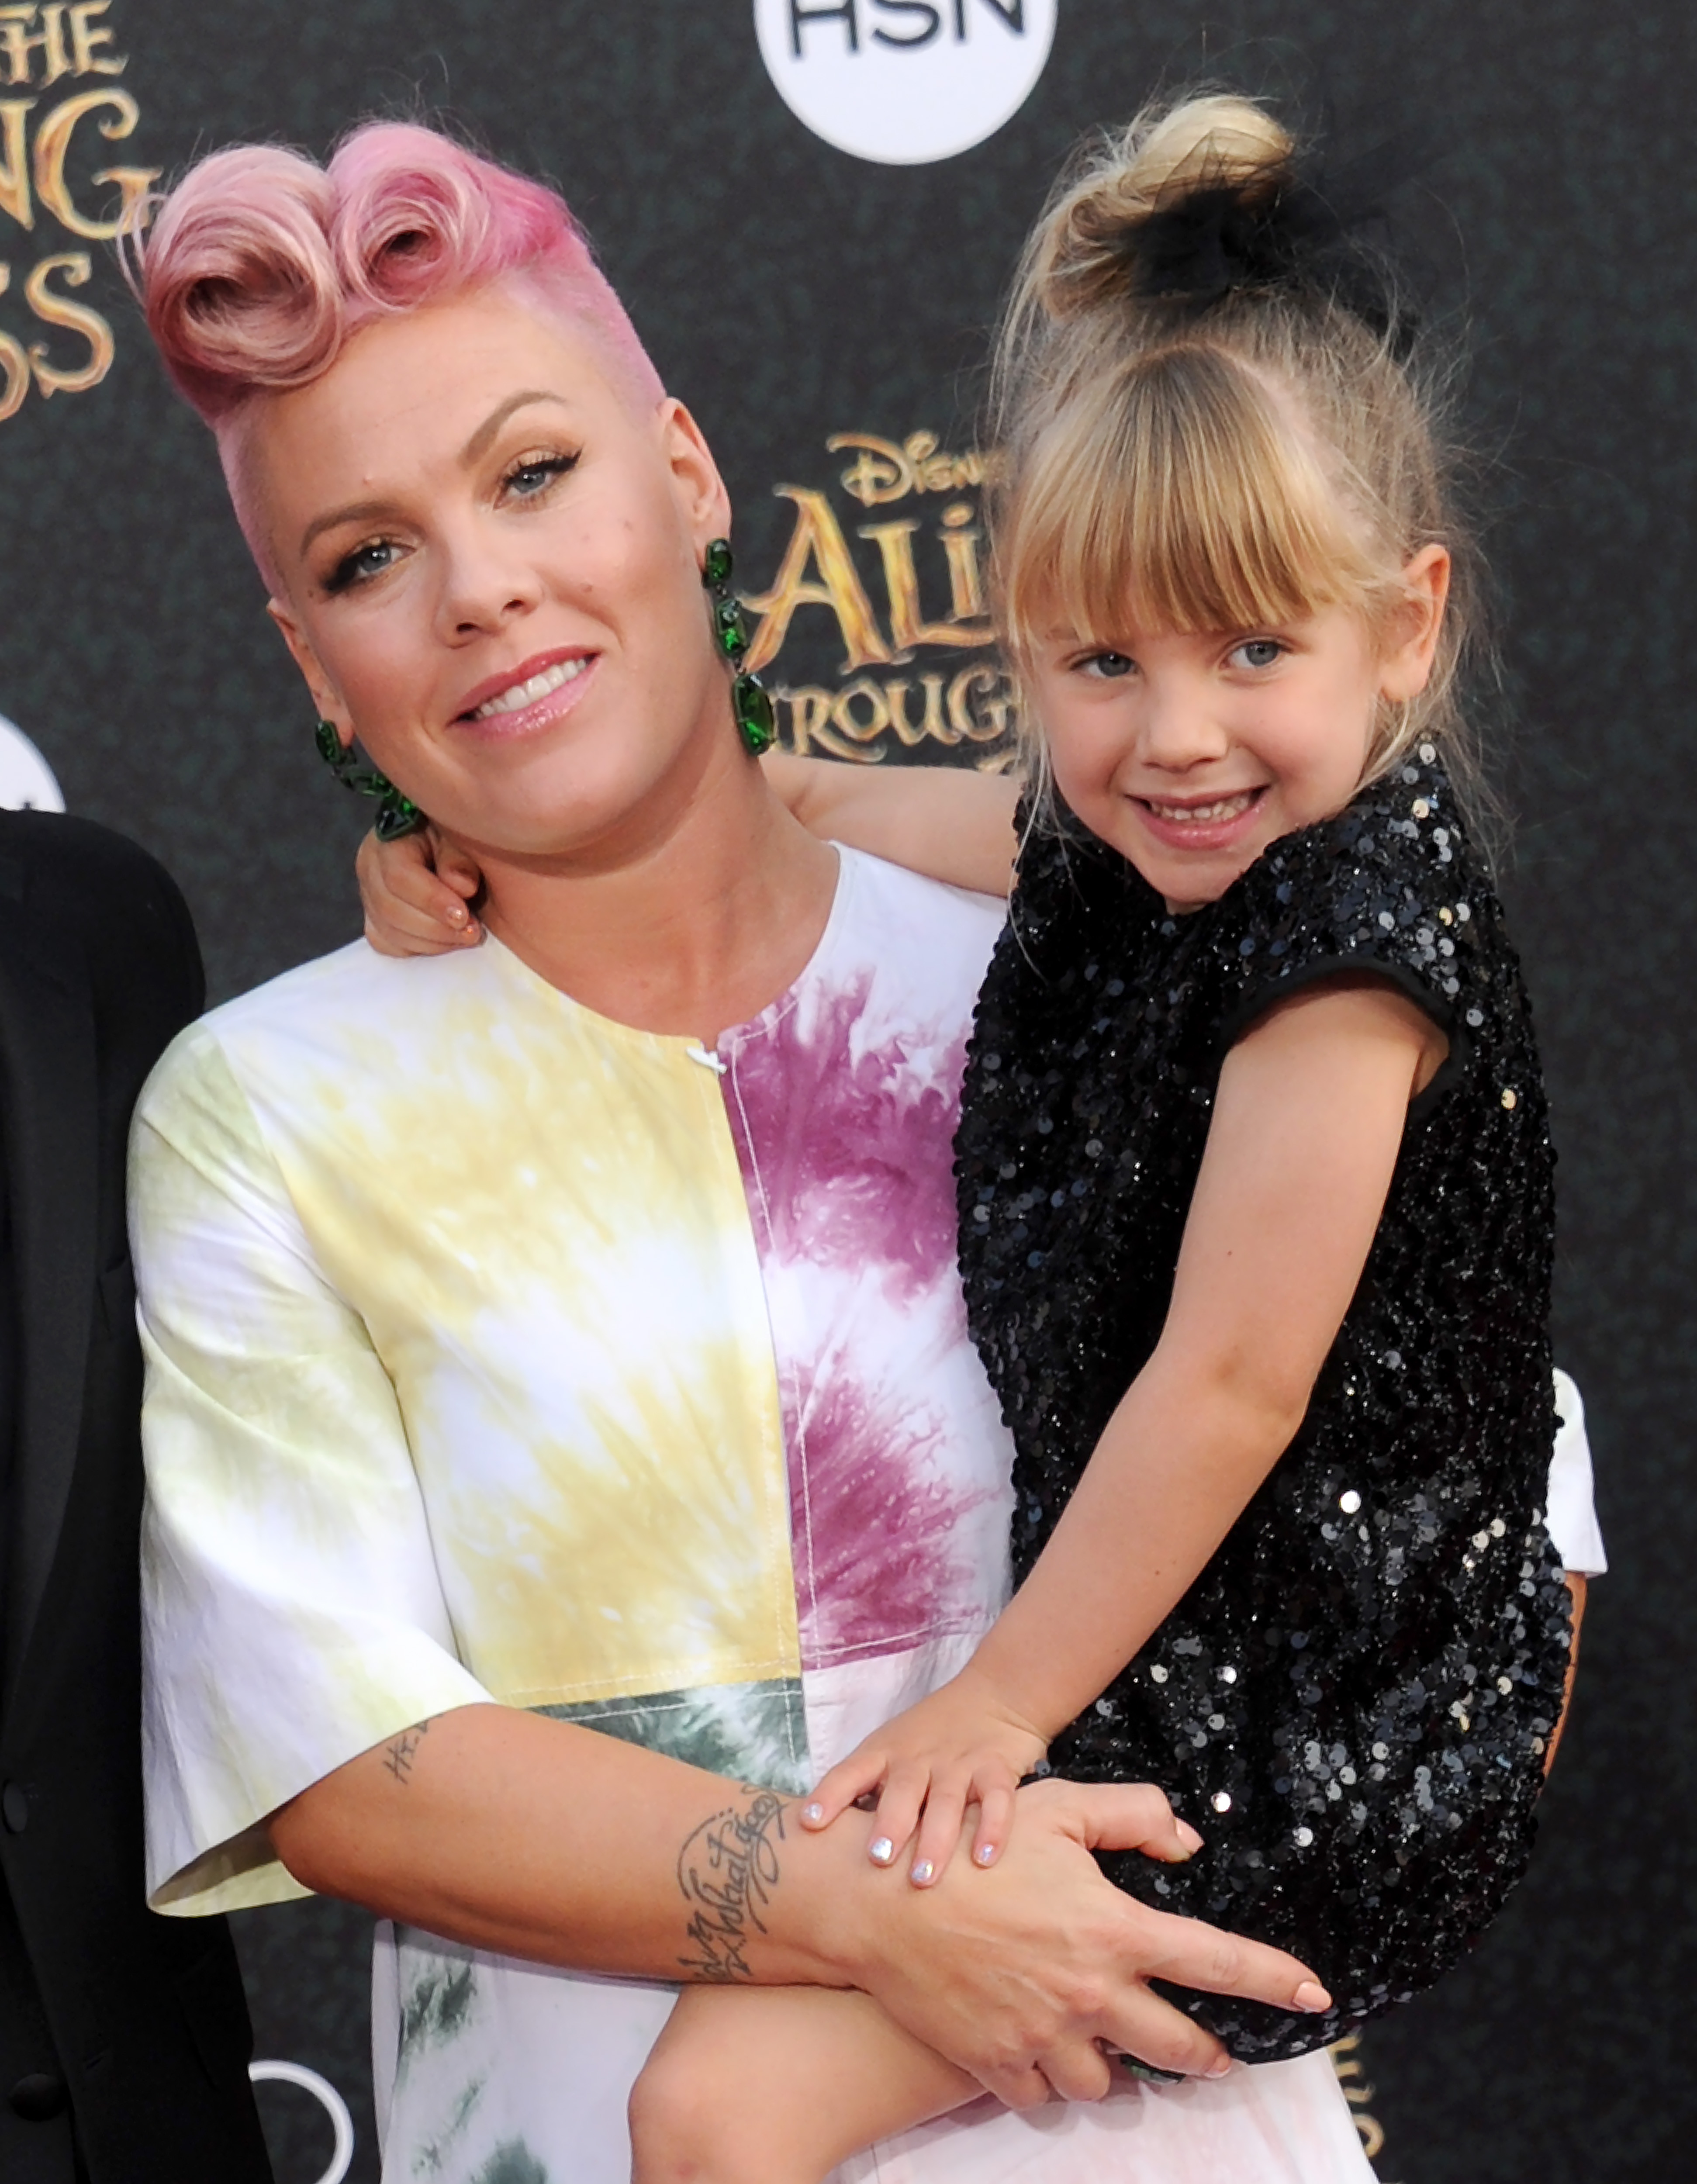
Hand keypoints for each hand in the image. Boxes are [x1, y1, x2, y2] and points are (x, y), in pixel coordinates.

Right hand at [358, 826, 484, 956]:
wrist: (443, 850)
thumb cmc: (452, 840)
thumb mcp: (460, 837)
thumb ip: (459, 858)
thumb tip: (462, 886)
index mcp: (389, 841)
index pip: (399, 876)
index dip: (431, 900)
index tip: (462, 916)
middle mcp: (370, 869)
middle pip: (391, 910)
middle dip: (436, 928)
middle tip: (471, 933)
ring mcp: (369, 897)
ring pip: (389, 933)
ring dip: (432, 943)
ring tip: (464, 938)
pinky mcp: (374, 920)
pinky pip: (387, 945)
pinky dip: (417, 949)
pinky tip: (443, 942)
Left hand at [801, 1666, 1051, 1882]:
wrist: (995, 1695)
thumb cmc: (930, 1735)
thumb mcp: (892, 1749)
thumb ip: (868, 1789)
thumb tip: (828, 1842)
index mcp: (884, 1752)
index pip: (850, 1772)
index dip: (829, 1796)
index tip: (810, 1824)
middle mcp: (918, 1757)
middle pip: (901, 1791)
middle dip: (889, 1826)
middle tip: (878, 1860)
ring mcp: (959, 1762)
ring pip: (946, 1802)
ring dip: (935, 1840)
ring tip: (924, 1877)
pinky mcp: (996, 1768)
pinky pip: (997, 1800)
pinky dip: (993, 1829)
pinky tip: (985, 1860)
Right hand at [837, 1778, 1330, 2106]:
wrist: (881, 1902)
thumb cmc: (973, 1846)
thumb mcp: (1057, 1807)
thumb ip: (1132, 1814)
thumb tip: (1189, 1840)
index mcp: (1113, 1930)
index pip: (1218, 1963)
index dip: (1274, 1980)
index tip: (1315, 1998)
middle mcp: (1090, 1994)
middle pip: (1180, 2047)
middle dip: (1208, 2054)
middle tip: (1215, 2052)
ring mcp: (1044, 2036)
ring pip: (1111, 2083)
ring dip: (1122, 2069)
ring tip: (1121, 2050)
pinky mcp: (999, 2064)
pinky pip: (1046, 2097)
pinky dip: (1056, 2083)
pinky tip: (1053, 2056)